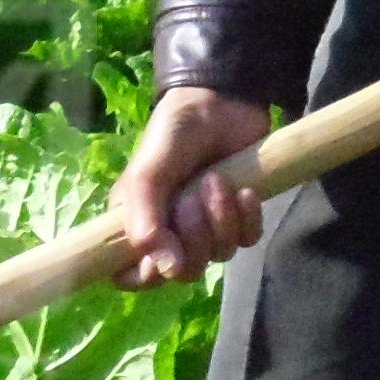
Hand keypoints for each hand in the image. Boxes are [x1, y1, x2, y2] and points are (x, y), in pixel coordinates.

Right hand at [111, 86, 271, 285]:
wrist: (220, 102)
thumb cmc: (174, 133)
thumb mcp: (148, 171)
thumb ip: (144, 216)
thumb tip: (163, 268)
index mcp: (138, 224)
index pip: (132, 277)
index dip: (146, 276)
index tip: (160, 257)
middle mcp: (171, 232)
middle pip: (184, 272)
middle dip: (193, 237)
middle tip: (192, 198)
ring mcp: (208, 228)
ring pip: (218, 255)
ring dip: (220, 218)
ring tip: (217, 180)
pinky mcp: (240, 218)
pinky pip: (247, 240)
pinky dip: (247, 218)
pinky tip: (244, 191)